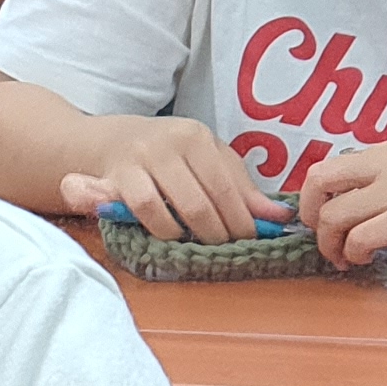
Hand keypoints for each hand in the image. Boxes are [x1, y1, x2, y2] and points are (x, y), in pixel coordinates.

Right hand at [53, 115, 293, 242]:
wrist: (108, 143)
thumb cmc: (167, 154)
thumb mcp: (207, 160)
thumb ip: (241, 188)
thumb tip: (278, 218)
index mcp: (196, 136)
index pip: (226, 185)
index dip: (241, 219)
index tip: (250, 240)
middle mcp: (169, 143)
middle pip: (204, 201)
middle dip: (219, 233)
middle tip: (226, 249)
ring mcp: (141, 159)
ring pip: (176, 209)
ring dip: (191, 235)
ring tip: (199, 244)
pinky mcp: (116, 179)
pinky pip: (145, 212)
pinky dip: (162, 230)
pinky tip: (170, 236)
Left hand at [298, 141, 386, 267]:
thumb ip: (385, 183)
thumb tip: (351, 207)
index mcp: (385, 153)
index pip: (326, 167)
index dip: (312, 198)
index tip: (321, 220)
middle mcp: (384, 166)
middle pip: (318, 182)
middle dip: (308, 216)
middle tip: (324, 238)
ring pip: (333, 216)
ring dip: (330, 243)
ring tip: (346, 257)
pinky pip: (360, 238)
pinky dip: (354, 254)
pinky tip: (365, 259)